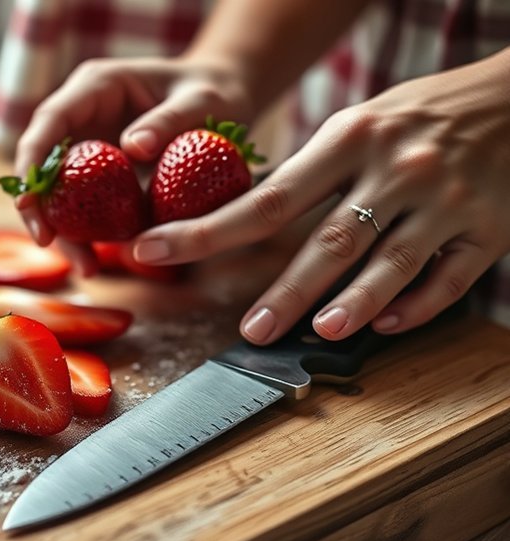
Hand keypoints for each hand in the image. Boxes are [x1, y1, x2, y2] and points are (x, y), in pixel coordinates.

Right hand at [12, 56, 254, 264]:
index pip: (49, 121)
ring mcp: (90, 143)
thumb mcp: (202, 101)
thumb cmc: (215, 91)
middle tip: (48, 243)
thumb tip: (133, 148)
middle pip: (42, 161)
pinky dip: (89, 231)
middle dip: (39, 204)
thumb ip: (170, 120)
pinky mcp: (101, 170)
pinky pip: (84, 203)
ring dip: (64, 229)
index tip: (30, 201)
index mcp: (97, 86)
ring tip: (87, 267)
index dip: (32, 161)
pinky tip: (101, 259)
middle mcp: (83, 113)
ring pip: (58, 190)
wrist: (225, 97)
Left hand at [132, 49, 509, 342]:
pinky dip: (416, 306)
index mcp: (347, 138)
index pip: (266, 198)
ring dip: (351, 304)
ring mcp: (444, 200)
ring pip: (390, 263)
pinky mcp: (489, 229)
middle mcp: (394, 168)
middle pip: (327, 240)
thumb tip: (243, 217)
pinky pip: (449, 279)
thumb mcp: (357, 125)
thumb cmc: (418, 116)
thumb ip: (309, 172)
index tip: (155, 251)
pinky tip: (386, 324)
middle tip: (250, 331)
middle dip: (283, 291)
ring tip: (317, 333)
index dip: (206, 232)